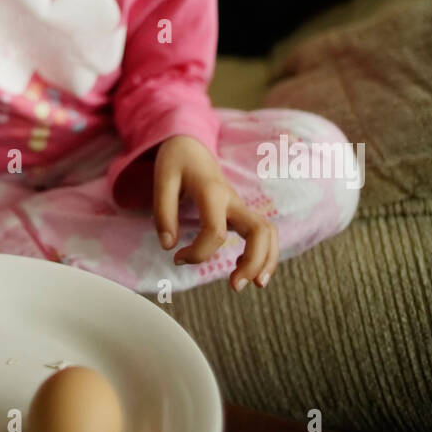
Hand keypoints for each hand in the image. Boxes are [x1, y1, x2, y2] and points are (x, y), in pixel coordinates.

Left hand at [153, 134, 278, 292]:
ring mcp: (240, 206)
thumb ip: (163, 213)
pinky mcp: (240, 213)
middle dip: (254, 262)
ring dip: (266, 261)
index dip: (198, 253)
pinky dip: (263, 254)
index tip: (178, 258)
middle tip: (235, 286)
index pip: (216, 232)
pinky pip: (263, 234)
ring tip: (254, 285)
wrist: (190, 145)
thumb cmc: (177, 162)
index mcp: (212, 192)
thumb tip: (169, 246)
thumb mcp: (162, 181)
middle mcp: (233, 200)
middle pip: (260, 230)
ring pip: (268, 233)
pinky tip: (244, 269)